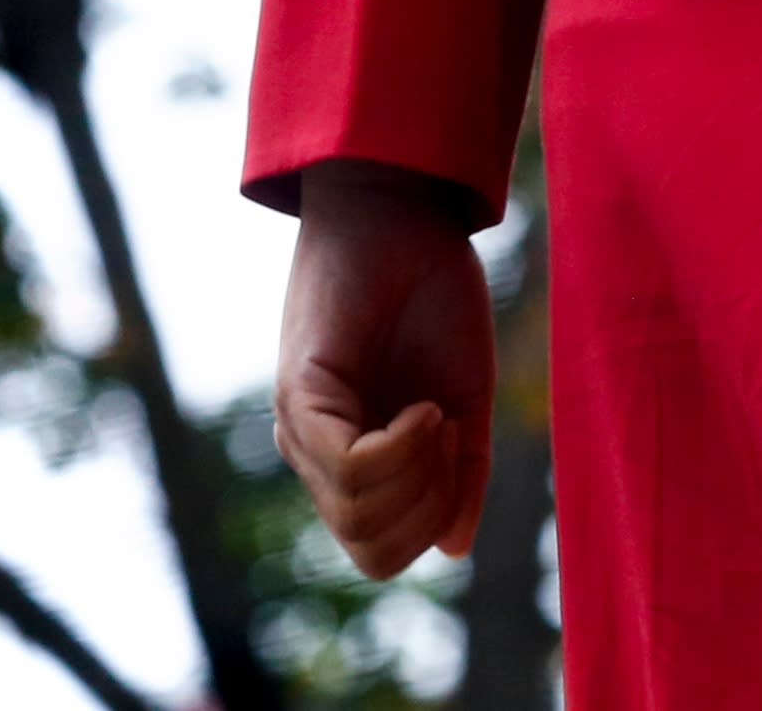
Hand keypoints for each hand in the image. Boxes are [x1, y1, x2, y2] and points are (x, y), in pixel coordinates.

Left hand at [274, 161, 494, 577]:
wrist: (401, 212)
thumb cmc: (431, 293)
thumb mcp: (464, 395)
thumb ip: (461, 472)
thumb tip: (451, 549)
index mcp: (353, 456)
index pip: (382, 549)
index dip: (433, 518)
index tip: (460, 445)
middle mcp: (316, 453)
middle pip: (369, 550)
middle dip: (429, 506)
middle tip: (450, 435)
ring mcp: (300, 429)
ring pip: (358, 518)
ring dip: (419, 475)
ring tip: (434, 412)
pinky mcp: (296, 397)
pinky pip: (349, 469)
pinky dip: (401, 449)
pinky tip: (423, 406)